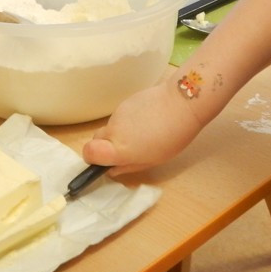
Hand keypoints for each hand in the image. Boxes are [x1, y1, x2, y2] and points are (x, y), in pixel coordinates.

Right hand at [82, 75, 203, 174]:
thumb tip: (112, 169)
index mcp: (119, 149)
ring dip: (119, 133)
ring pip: (109, 127)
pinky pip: (119, 117)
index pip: (88, 152)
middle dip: (104, 146)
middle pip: (96, 139)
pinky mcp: (124, 102)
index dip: (91, 158)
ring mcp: (117, 114)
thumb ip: (128, 166)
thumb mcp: (152, 160)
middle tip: (125, 149)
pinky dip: (127, 122)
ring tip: (143, 133)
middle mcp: (113, 130)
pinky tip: (146, 121)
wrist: (181, 102)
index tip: (102, 161)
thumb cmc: (172, 137)